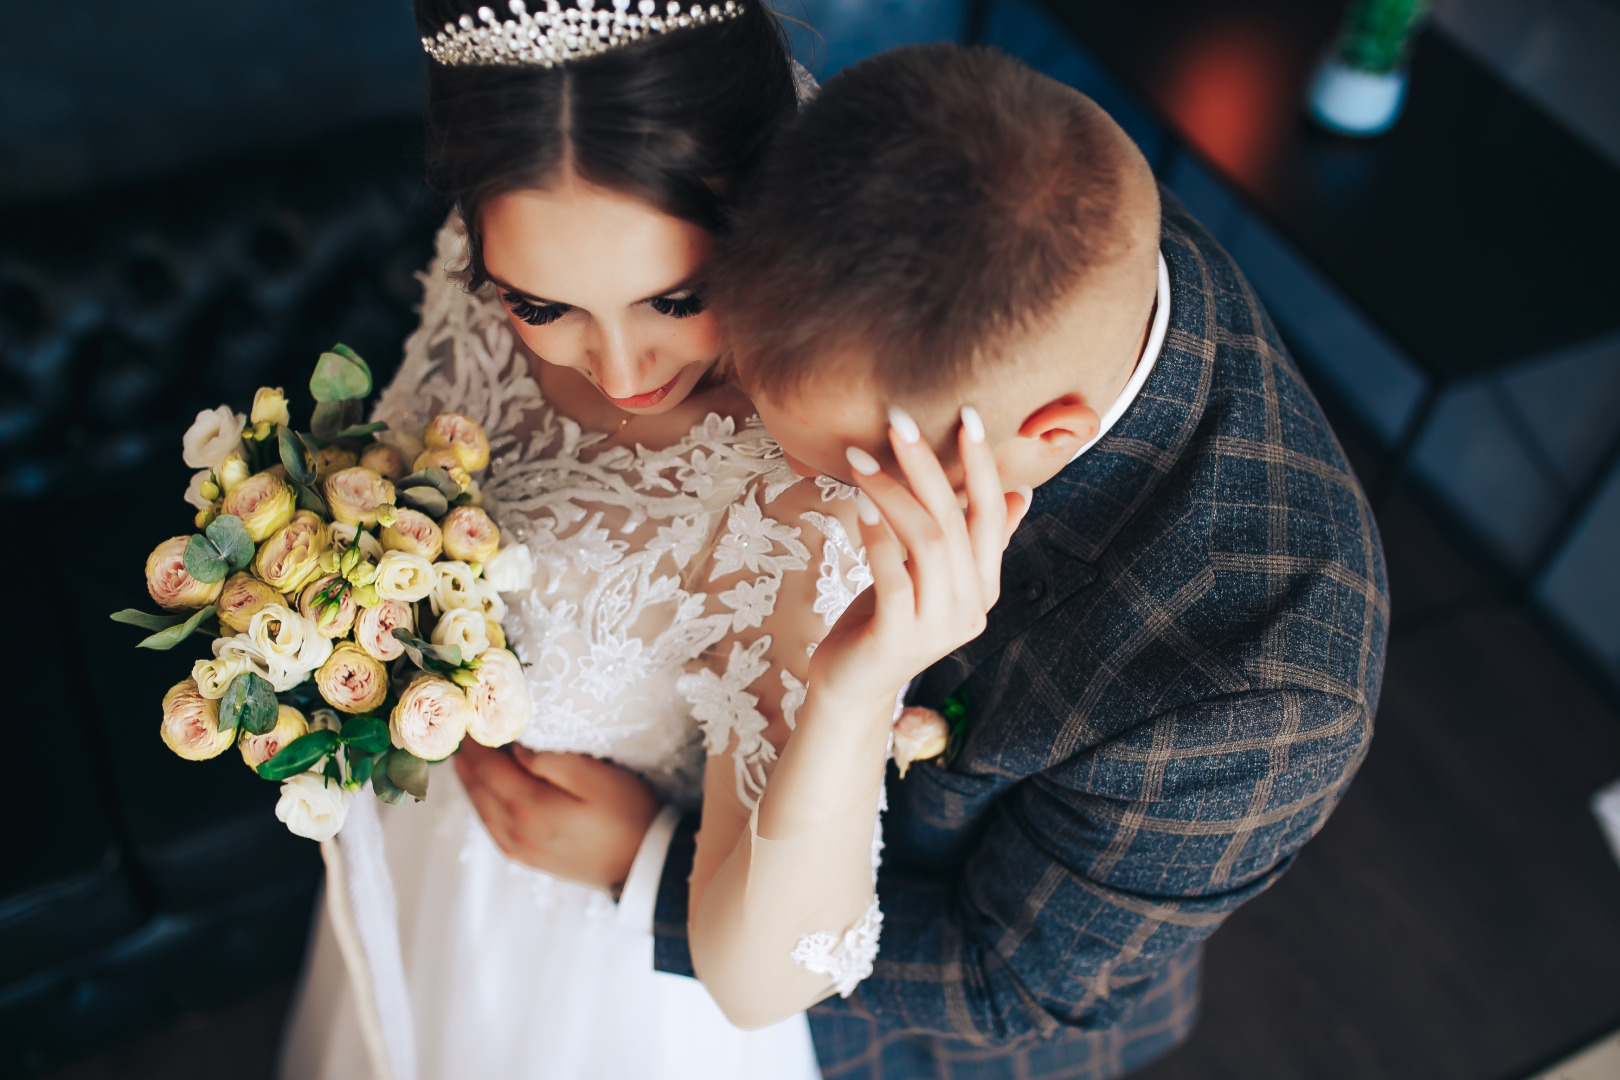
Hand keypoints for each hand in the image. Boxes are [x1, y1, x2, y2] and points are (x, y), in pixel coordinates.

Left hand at [454, 742, 660, 891]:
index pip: (488, 767)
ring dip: (470, 780)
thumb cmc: (627, 814)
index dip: (474, 742)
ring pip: (480, 808)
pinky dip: (480, 803)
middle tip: (456, 731)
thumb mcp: (596, 777)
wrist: (643, 864)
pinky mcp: (526, 857)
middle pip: (477, 788)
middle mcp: (515, 830)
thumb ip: (551, 762)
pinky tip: (483, 790)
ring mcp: (519, 848)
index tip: (464, 717)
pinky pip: (491, 826)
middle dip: (465, 758)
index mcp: (530, 806)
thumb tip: (516, 750)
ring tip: (464, 755)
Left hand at [811, 404, 1029, 707]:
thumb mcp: (933, 576)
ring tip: (860, 458)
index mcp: (984, 585)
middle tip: (901, 420)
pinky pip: (894, 575)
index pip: (990, 513)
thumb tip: (1017, 494)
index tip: (969, 415)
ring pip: (928, 543)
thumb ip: (974, 541)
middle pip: (956, 521)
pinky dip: (877, 536)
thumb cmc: (888, 618)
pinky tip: (858, 504)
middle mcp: (971, 606)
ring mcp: (939, 626)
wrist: (854, 684)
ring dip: (893, 492)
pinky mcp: (901, 637)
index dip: (983, 464)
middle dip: (929, 465)